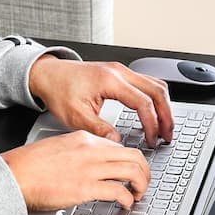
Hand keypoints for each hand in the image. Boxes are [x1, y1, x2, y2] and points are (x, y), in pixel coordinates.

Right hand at [1, 131, 150, 210]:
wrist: (13, 175)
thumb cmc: (30, 165)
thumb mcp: (61, 146)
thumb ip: (82, 152)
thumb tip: (97, 163)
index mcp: (85, 138)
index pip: (120, 147)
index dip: (132, 161)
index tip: (133, 170)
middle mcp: (92, 150)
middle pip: (134, 157)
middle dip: (145, 172)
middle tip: (143, 183)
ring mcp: (90, 169)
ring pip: (132, 172)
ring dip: (141, 185)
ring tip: (138, 194)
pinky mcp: (86, 188)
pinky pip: (119, 191)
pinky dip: (127, 199)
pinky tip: (125, 204)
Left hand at [29, 55, 173, 146]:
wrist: (48, 74)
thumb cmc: (58, 90)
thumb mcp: (75, 116)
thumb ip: (99, 130)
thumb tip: (118, 143)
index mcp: (110, 81)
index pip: (143, 102)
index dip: (152, 124)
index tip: (151, 140)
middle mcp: (120, 72)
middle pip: (157, 91)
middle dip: (166, 116)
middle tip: (167, 136)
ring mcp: (122, 70)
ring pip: (157, 85)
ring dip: (164, 106)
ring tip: (164, 126)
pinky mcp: (121, 73)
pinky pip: (149, 83)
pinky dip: (156, 99)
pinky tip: (155, 112)